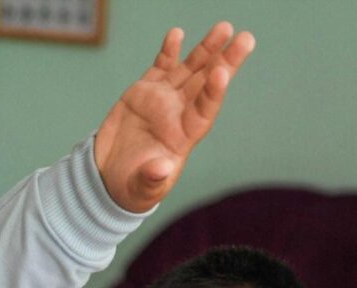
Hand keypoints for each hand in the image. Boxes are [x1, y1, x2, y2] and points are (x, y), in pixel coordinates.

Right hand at [94, 24, 255, 212]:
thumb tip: (160, 169)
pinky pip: (161, 67)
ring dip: (206, 49)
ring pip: (189, 70)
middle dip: (225, 61)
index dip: (214, 92)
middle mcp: (178, 115)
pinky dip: (169, 51)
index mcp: (182, 138)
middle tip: (246, 39)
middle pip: (206, 84)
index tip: (223, 71)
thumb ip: (152, 180)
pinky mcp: (144, 92)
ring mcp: (163, 101)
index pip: (203, 111)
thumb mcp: (142, 190)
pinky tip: (178, 34)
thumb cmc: (133, 187)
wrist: (110, 177)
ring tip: (225, 28)